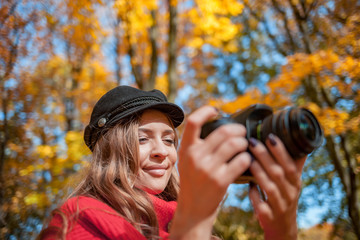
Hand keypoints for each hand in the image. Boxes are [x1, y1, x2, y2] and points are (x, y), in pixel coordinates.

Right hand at [170, 106, 250, 238]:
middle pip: (223, 131)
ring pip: (235, 144)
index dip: (206, 111)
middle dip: (237, 129)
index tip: (216, 111)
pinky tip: (246, 160)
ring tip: (245, 146)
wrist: (193, 211)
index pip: (193, 121)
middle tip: (242, 132)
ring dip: (244, 143)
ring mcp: (208, 169)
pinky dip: (247, 158)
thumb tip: (219, 126)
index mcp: (186, 149)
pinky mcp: (221, 181)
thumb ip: (197, 146)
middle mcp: (195, 157)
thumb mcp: (187, 162)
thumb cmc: (194, 183)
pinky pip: (241, 161)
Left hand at [248, 134, 305, 239]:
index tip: (270, 136)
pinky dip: (254, 195)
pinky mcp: (269, 217)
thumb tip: (300, 141)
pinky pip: (261, 206)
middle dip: (265, 156)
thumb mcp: (293, 181)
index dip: (281, 151)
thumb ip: (294, 163)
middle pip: (278, 173)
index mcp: (295, 182)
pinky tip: (248, 186)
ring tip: (247, 159)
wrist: (283, 228)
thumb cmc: (285, 197)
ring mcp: (280, 206)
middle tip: (252, 142)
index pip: (291, 164)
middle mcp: (290, 193)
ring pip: (270, 188)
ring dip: (259, 172)